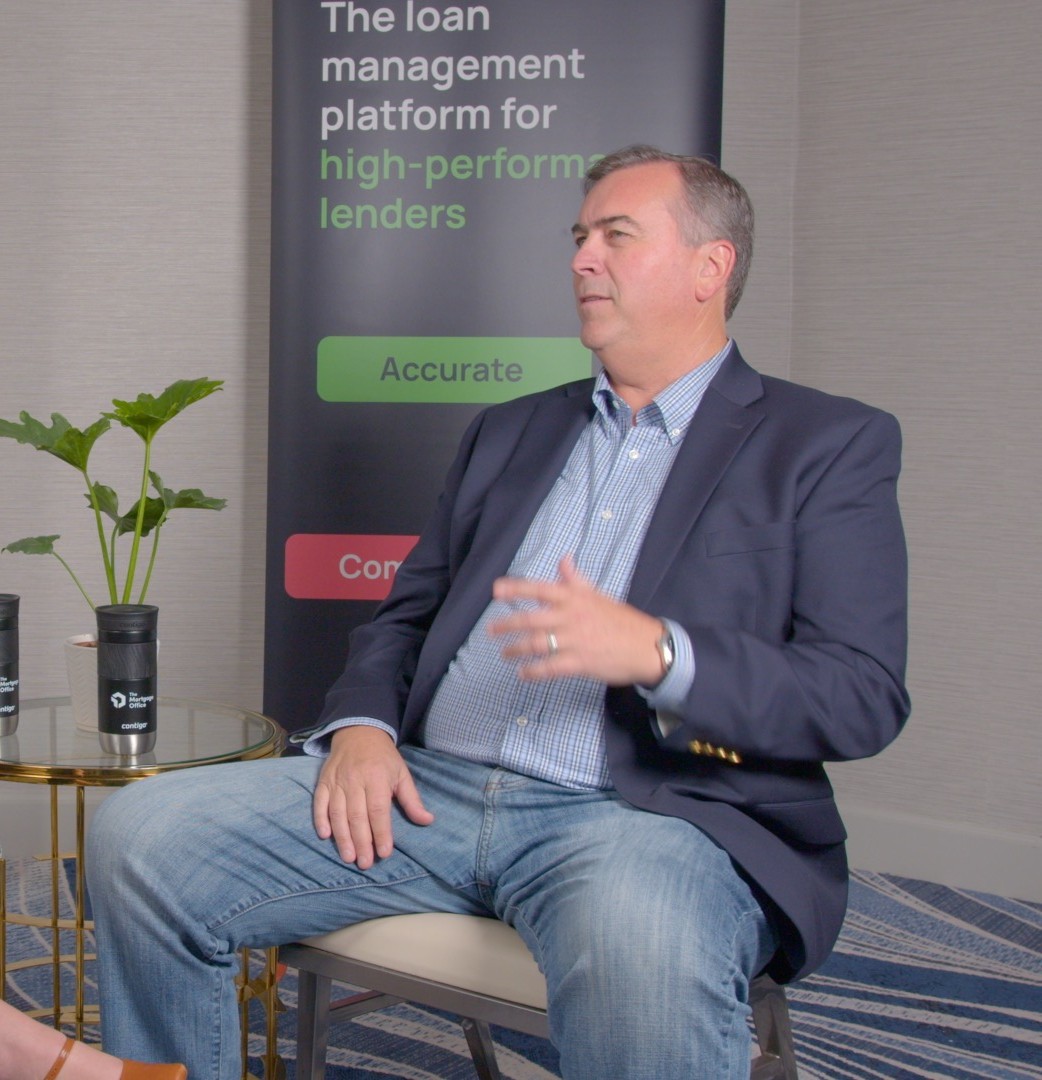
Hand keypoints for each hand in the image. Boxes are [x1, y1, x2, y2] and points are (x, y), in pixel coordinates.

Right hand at [313, 726, 433, 867]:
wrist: (359, 731)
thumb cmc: (384, 757)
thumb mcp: (402, 773)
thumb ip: (412, 800)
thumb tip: (427, 821)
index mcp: (377, 777)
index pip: (378, 809)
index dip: (381, 832)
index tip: (384, 852)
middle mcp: (355, 780)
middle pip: (357, 815)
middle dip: (361, 841)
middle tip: (365, 863)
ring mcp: (337, 780)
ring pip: (338, 812)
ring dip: (342, 837)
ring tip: (349, 857)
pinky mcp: (323, 781)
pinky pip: (319, 802)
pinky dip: (320, 819)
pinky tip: (325, 836)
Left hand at [489, 555, 664, 686]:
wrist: (647, 645)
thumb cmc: (620, 619)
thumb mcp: (597, 594)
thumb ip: (575, 579)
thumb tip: (564, 559)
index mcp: (575, 598)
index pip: (540, 589)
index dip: (516, 589)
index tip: (496, 591)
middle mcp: (571, 617)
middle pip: (531, 619)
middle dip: (507, 624)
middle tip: (491, 630)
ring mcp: (575, 640)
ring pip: (536, 644)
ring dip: (516, 649)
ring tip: (505, 654)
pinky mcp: (580, 662)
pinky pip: (549, 667)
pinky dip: (532, 671)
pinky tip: (522, 673)